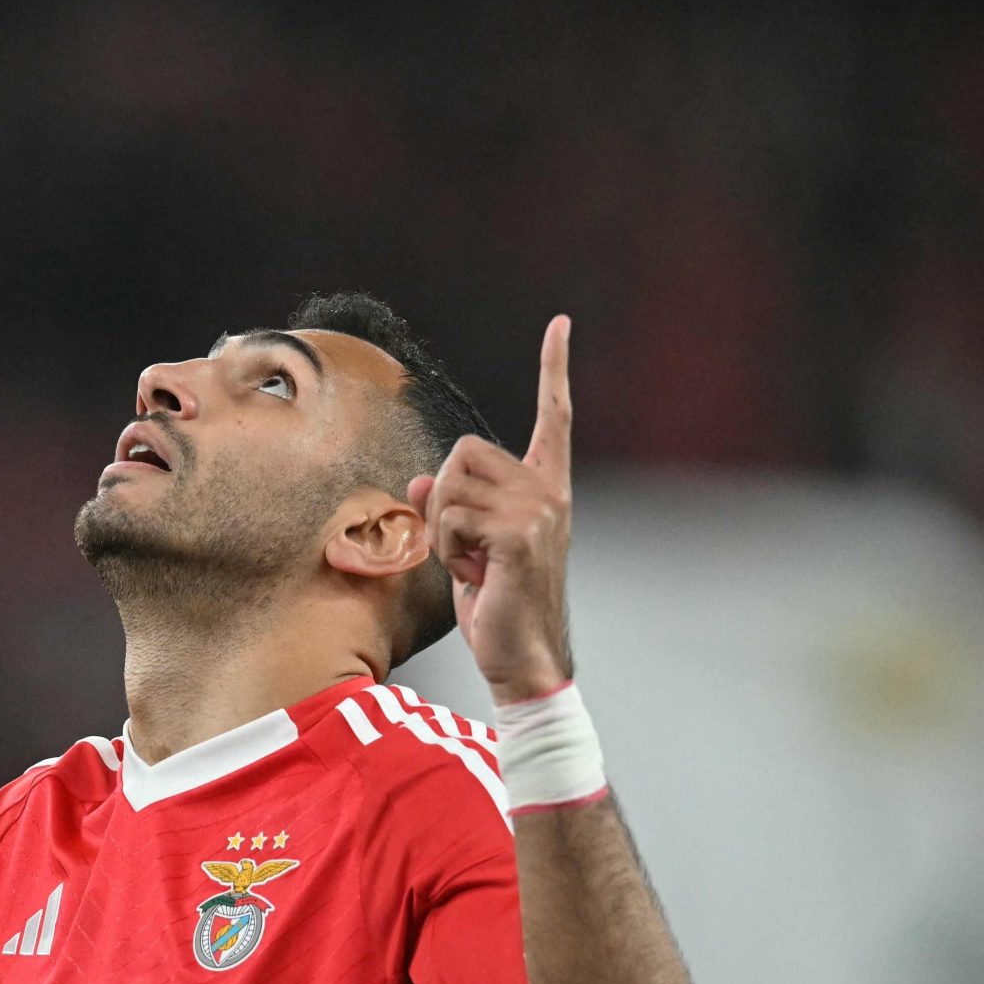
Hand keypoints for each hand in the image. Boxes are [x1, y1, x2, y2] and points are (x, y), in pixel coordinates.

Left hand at [408, 315, 574, 702]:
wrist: (522, 660)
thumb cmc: (498, 605)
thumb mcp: (470, 548)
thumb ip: (452, 507)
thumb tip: (422, 479)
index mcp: (547, 487)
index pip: (555, 415)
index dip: (555, 367)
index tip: (561, 323)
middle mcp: (550, 490)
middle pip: (463, 451)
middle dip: (443, 499)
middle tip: (466, 547)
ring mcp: (539, 510)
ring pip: (450, 485)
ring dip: (443, 530)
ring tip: (474, 564)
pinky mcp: (519, 533)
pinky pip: (451, 518)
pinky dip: (447, 550)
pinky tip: (477, 576)